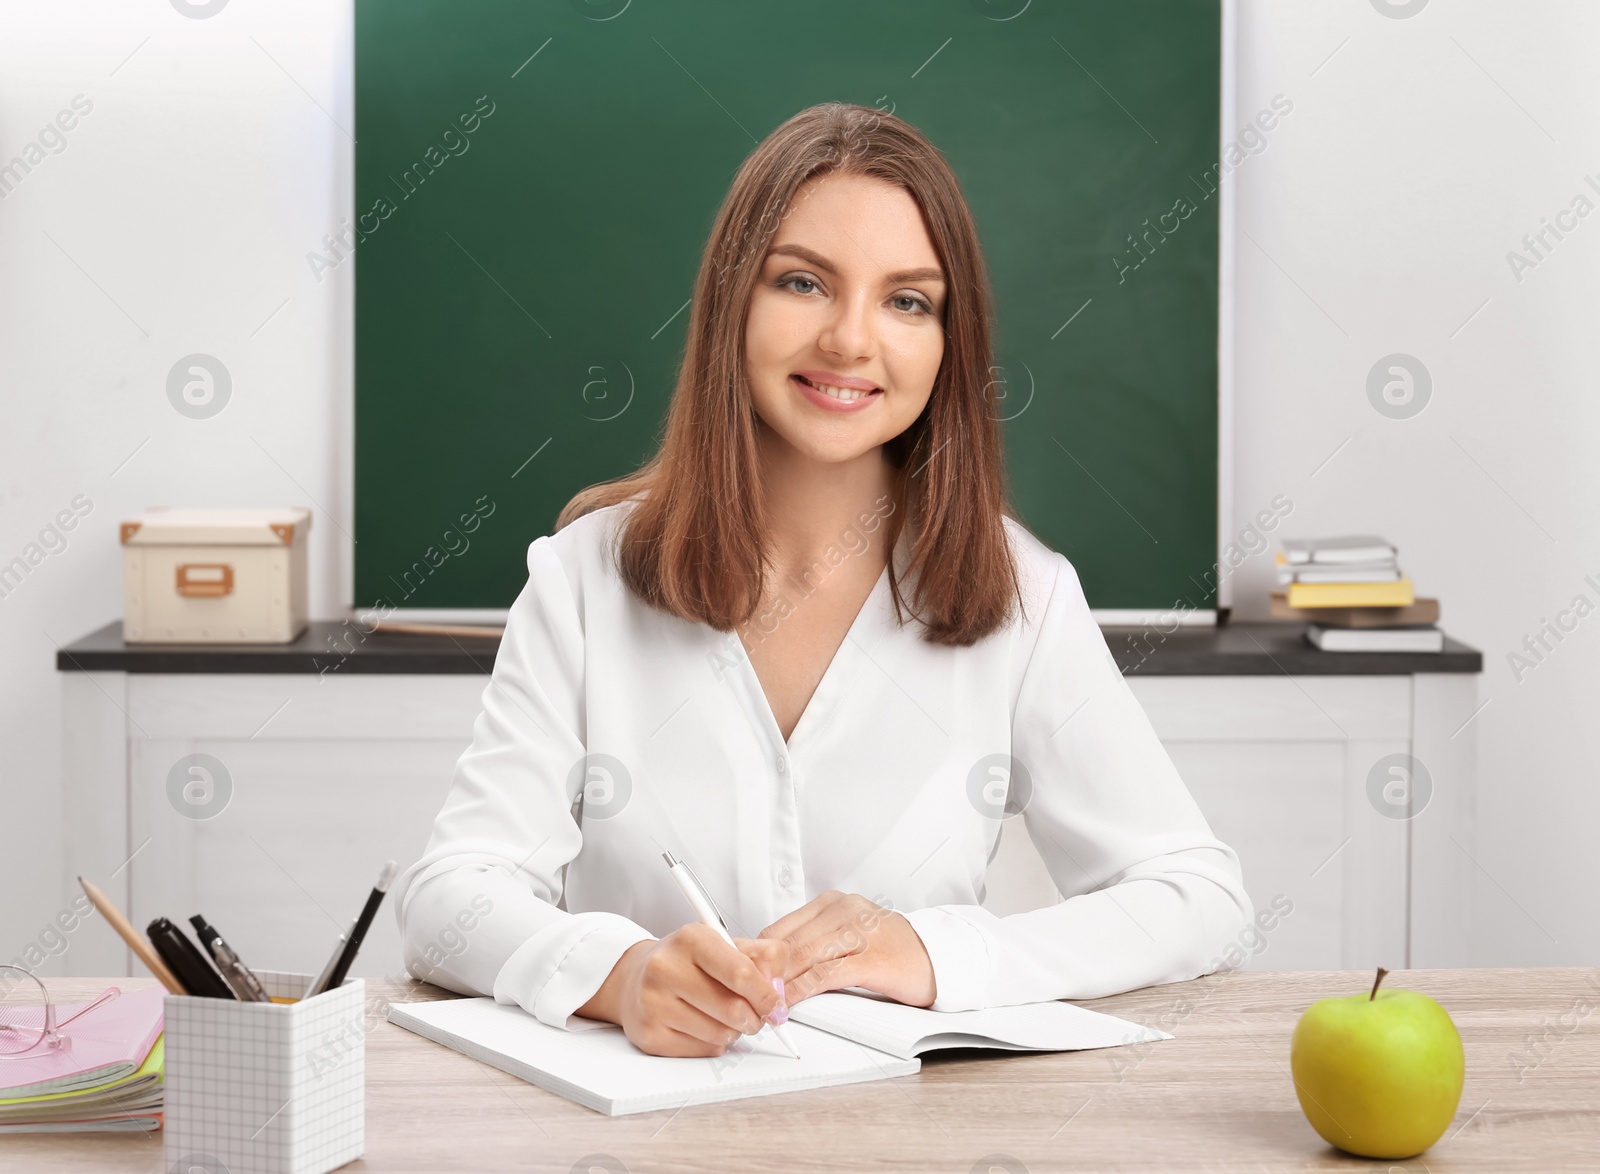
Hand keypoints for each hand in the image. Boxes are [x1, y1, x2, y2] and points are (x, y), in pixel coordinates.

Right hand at [576, 924, 789, 1056]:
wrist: (636, 979)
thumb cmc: (687, 962)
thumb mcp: (725, 945)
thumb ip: (763, 957)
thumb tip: (778, 987)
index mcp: (690, 939)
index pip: (740, 972)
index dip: (766, 994)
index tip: (776, 1005)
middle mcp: (665, 968)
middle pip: (734, 1009)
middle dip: (755, 1018)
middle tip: (755, 1015)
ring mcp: (654, 1003)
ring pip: (721, 1034)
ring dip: (734, 1031)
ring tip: (724, 1016)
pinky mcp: (649, 1035)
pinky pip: (704, 1050)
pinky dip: (714, 1043)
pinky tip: (703, 1026)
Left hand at [758, 891, 935, 1008]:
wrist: (939, 956)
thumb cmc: (893, 949)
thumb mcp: (849, 935)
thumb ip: (815, 944)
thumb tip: (774, 968)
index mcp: (833, 903)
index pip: (780, 927)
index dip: (757, 954)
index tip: (740, 974)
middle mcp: (843, 911)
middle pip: (788, 942)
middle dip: (762, 971)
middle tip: (743, 993)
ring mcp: (858, 932)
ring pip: (802, 956)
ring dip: (777, 983)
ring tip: (761, 1002)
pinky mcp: (871, 959)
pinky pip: (824, 975)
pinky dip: (801, 990)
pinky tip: (788, 1002)